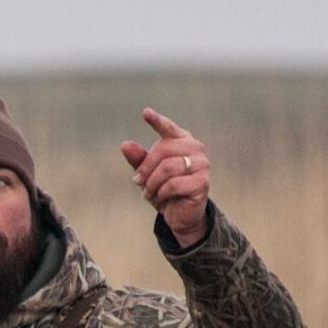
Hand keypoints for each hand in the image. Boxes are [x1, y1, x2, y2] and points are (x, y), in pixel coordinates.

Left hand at [120, 108, 210, 244]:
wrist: (180, 214)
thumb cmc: (164, 190)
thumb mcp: (147, 174)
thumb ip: (138, 160)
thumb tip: (125, 145)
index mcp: (181, 140)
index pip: (168, 128)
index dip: (157, 121)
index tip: (146, 113)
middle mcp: (195, 148)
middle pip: (163, 149)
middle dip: (146, 167)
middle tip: (137, 181)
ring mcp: (201, 164)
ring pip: (167, 167)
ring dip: (152, 183)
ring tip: (148, 192)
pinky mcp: (202, 182)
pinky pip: (174, 184)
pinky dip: (162, 192)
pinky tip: (161, 197)